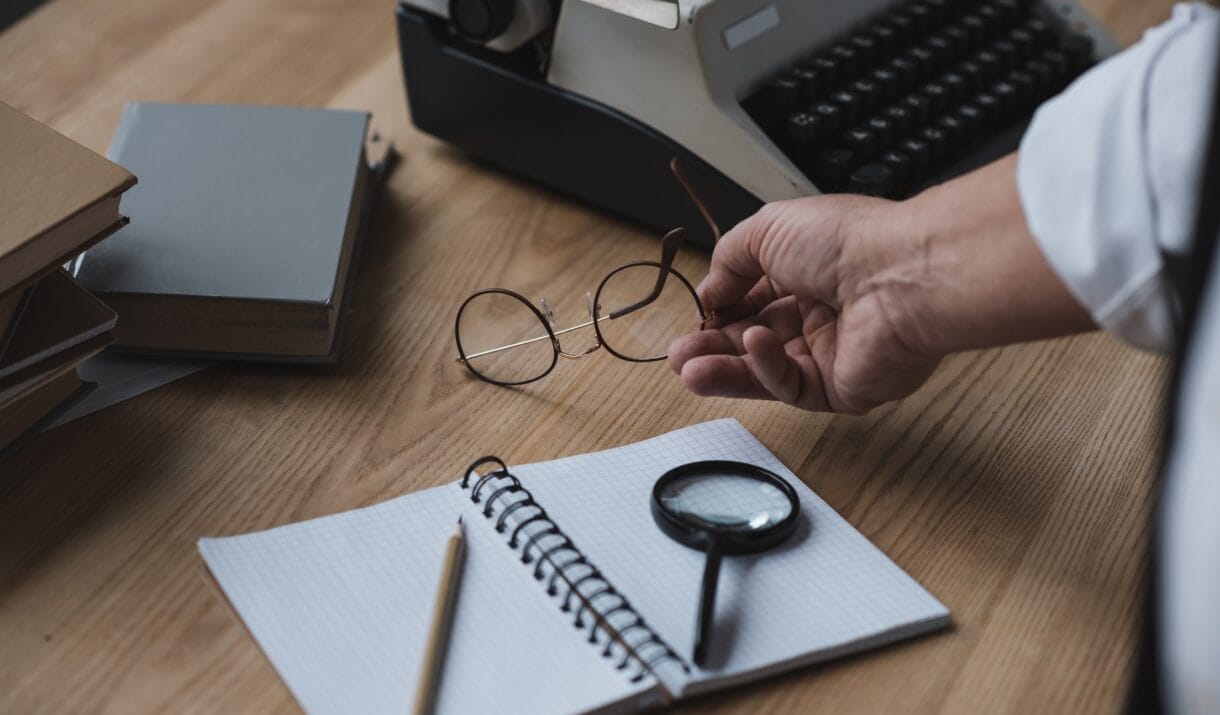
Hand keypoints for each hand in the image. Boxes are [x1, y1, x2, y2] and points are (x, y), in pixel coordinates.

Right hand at [667, 154, 1094, 413]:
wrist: (902, 275)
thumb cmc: (847, 243)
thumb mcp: (767, 229)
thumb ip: (728, 260)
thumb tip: (708, 292)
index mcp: (806, 271)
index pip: (752, 300)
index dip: (721, 310)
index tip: (695, 315)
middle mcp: (819, 313)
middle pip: (753, 342)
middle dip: (712, 348)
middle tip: (678, 355)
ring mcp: (830, 353)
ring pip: (765, 371)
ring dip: (724, 370)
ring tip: (688, 369)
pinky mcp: (841, 388)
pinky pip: (791, 385)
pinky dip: (767, 367)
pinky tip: (753, 345)